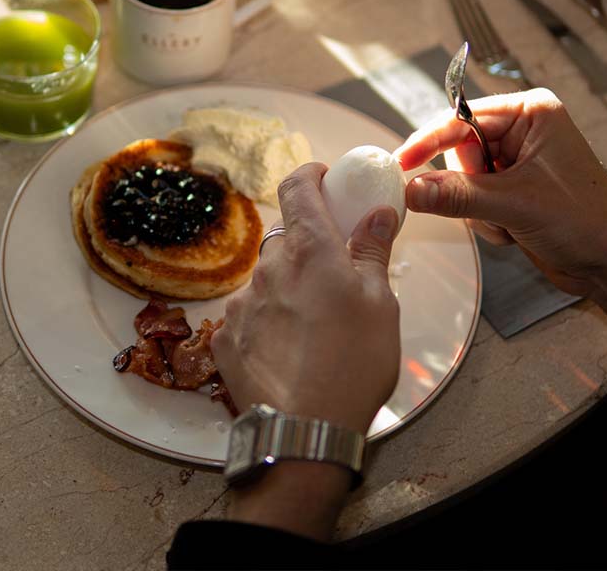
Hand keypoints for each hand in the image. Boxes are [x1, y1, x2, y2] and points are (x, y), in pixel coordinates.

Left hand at [212, 164, 400, 435]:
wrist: (305, 430)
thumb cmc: (353, 365)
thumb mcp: (381, 304)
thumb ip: (373, 251)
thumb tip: (378, 214)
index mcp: (310, 250)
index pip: (296, 187)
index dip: (309, 176)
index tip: (323, 179)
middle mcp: (268, 269)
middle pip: (283, 237)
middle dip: (307, 244)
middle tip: (333, 269)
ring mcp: (241, 303)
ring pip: (265, 278)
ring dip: (287, 287)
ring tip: (315, 324)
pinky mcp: (225, 337)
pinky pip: (248, 314)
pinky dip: (267, 320)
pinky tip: (289, 347)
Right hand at [395, 90, 606, 311]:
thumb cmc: (587, 221)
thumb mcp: (516, 204)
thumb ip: (458, 195)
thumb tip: (410, 189)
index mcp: (531, 114)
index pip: (463, 118)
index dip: (430, 141)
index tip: (401, 162)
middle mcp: (524, 132)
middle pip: (459, 149)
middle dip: (468, 185)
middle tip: (489, 206)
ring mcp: (518, 162)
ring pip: (463, 180)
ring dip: (478, 209)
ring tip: (511, 222)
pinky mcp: (513, 190)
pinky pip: (473, 200)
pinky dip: (486, 220)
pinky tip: (514, 230)